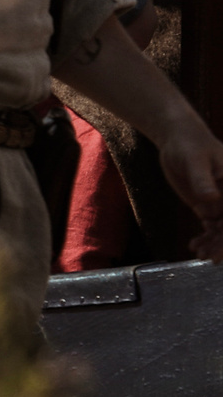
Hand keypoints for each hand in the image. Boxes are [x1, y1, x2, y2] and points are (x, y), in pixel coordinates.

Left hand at [156, 120, 222, 258]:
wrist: (178, 139)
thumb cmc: (189, 144)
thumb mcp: (194, 160)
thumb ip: (202, 180)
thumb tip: (211, 198)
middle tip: (209, 257)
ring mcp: (222, 203)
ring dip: (215, 244)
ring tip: (198, 252)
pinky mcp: (209, 206)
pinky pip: (212, 226)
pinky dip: (206, 238)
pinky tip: (194, 246)